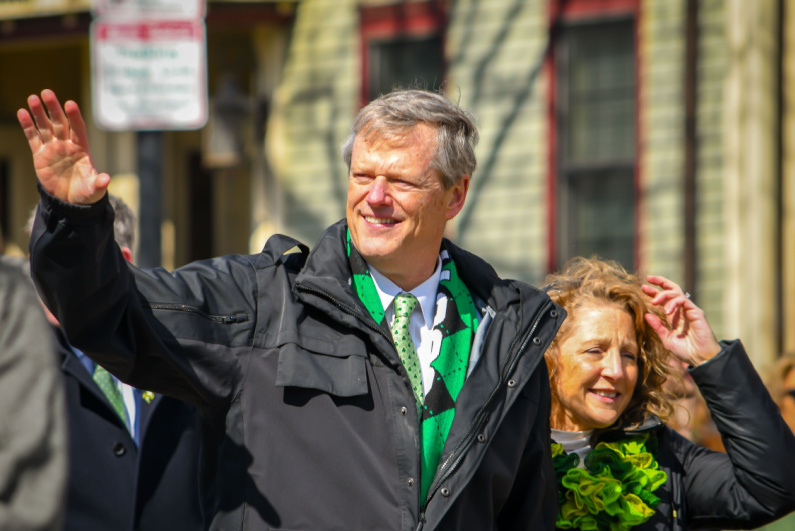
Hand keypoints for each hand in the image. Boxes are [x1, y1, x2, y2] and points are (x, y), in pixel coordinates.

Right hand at [17, 89, 109, 204]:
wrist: (70, 201)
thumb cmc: (86, 192)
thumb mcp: (94, 189)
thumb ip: (99, 183)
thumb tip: (107, 179)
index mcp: (82, 149)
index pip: (79, 129)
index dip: (75, 117)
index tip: (70, 104)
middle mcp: (67, 144)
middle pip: (61, 122)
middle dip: (54, 108)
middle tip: (47, 92)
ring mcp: (53, 148)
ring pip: (46, 126)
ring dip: (39, 113)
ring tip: (32, 98)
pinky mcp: (40, 154)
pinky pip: (33, 137)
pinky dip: (28, 126)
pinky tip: (22, 112)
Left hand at [642, 275, 720, 365]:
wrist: (701, 358)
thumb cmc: (686, 351)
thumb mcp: (667, 339)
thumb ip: (658, 327)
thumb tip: (646, 315)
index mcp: (674, 316)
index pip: (664, 299)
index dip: (654, 292)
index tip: (643, 287)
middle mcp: (681, 311)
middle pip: (672, 290)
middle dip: (660, 282)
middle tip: (648, 281)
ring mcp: (689, 310)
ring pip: (676, 293)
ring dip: (663, 295)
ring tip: (654, 302)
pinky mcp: (696, 312)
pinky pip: (683, 301)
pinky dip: (673, 302)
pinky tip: (667, 310)